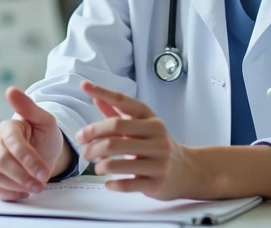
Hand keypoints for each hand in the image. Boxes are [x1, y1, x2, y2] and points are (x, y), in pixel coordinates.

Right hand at [0, 87, 64, 200]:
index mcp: (6, 127)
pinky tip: (24, 191)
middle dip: (24, 176)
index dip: (28, 159)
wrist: (43, 153)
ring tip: (35, 188)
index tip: (45, 172)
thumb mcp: (45, 121)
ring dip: (17, 186)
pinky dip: (10, 193)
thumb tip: (10, 90)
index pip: (12, 143)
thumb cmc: (44, 136)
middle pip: (2, 162)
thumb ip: (29, 107)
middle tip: (41, 185)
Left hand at [75, 80, 198, 200]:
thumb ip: (119, 114)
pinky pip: (126, 184)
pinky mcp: (156, 183)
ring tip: (96, 166)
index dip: (103, 92)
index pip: (124, 102)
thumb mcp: (143, 127)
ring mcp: (159, 161)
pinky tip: (108, 182)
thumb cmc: (157, 146)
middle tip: (82, 147)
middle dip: (92, 140)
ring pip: (116, 162)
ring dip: (100, 165)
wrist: (188, 171)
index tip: (85, 86)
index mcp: (152, 120)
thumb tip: (96, 97)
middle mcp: (157, 137)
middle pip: (115, 132)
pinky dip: (112, 184)